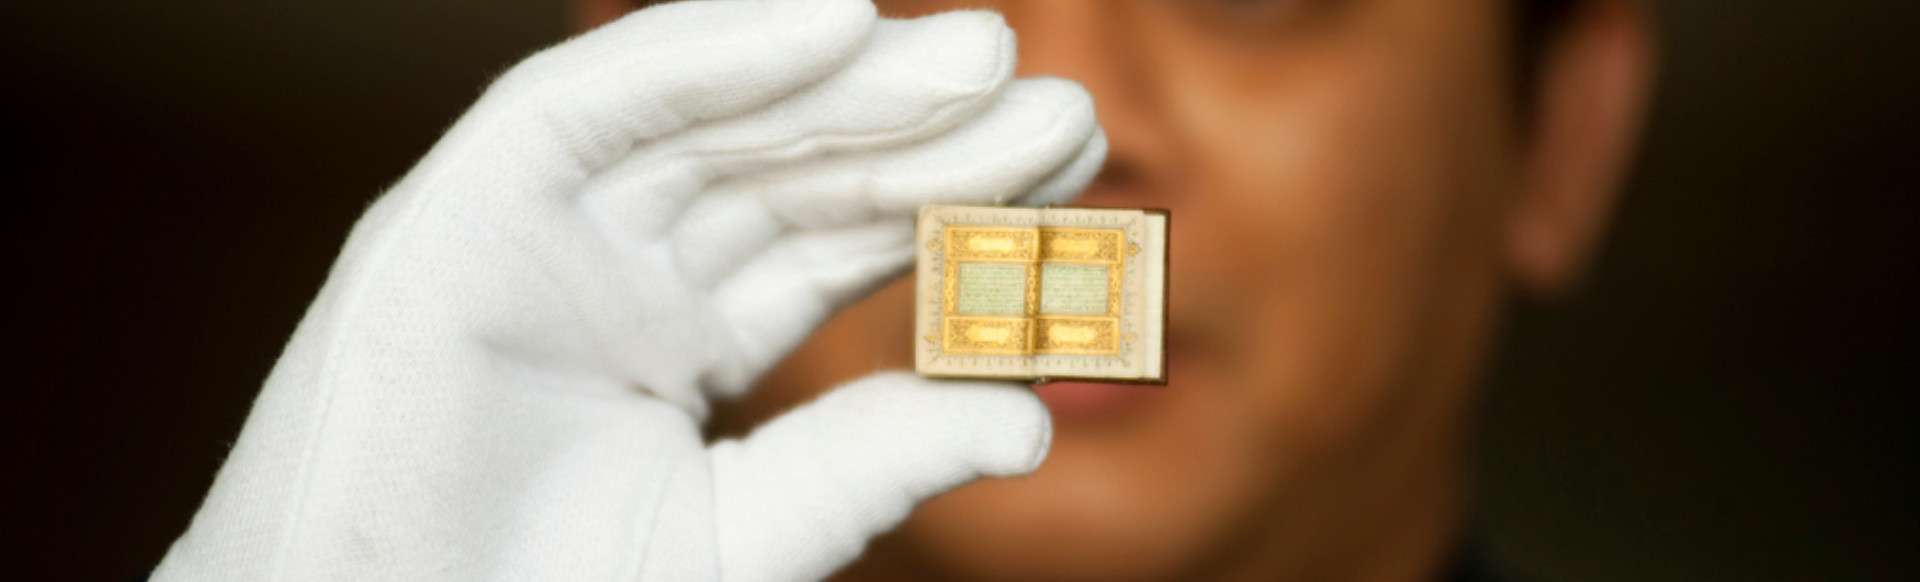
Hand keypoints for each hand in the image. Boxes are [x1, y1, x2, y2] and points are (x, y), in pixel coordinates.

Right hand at [151, 1, 1103, 580]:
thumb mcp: (749, 535)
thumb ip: (871, 464)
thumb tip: (1027, 418)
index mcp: (682, 336)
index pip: (841, 239)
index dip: (953, 198)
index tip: (1071, 172)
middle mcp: (620, 264)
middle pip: (794, 165)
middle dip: (923, 130)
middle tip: (1063, 109)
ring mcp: (539, 228)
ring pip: (711, 121)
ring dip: (844, 78)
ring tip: (982, 62)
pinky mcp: (456, 209)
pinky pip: (586, 106)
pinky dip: (701, 52)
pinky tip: (833, 26)